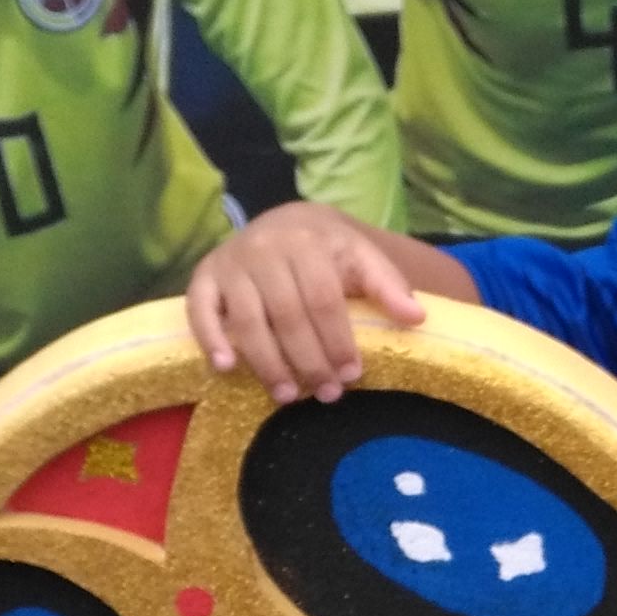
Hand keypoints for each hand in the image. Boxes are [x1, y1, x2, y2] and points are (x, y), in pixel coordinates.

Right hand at [188, 203, 425, 404]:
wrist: (284, 220)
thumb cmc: (328, 249)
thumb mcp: (362, 258)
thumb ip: (388, 285)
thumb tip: (417, 318)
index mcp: (307, 243)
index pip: (323, 299)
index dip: (337, 340)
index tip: (351, 374)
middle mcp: (264, 250)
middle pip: (287, 315)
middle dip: (308, 359)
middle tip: (325, 393)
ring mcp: (230, 264)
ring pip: (247, 320)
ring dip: (266, 362)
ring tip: (287, 395)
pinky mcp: (204, 277)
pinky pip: (200, 310)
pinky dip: (210, 339)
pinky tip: (226, 368)